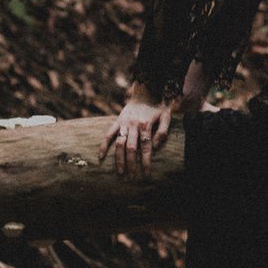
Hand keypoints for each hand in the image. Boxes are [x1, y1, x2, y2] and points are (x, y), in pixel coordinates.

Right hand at [98, 62, 209, 179]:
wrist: (146, 89)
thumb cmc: (158, 105)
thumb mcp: (167, 116)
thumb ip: (163, 131)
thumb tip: (156, 146)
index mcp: (146, 125)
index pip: (146, 147)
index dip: (146, 162)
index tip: (146, 174)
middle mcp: (133, 125)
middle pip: (131, 148)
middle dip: (131, 164)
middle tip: (132, 178)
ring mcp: (124, 123)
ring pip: (119, 144)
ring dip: (119, 159)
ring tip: (120, 172)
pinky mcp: (117, 121)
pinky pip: (108, 134)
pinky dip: (104, 145)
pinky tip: (101, 156)